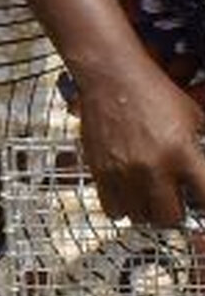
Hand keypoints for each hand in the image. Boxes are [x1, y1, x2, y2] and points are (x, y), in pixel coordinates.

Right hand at [74, 49, 204, 225]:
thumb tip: (203, 171)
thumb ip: (203, 145)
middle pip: (170, 218)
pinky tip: (129, 194)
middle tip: (176, 202)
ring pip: (140, 217)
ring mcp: (123, 171)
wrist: (112, 77)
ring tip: (151, 198)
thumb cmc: (155, 93)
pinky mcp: (100, 170)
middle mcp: (153, 167)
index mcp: (182, 153)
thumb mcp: (194, 117)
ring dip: (149, 211)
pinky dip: (124, 207)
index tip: (201, 200)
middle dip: (177, 213)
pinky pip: (113, 208)